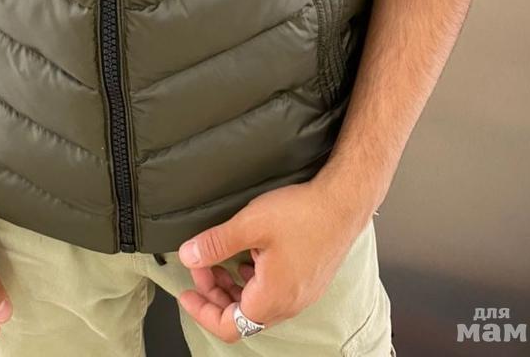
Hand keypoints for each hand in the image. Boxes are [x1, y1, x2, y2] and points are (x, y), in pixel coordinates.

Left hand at [175, 176, 371, 343]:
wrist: (344, 203)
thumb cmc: (302, 214)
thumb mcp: (250, 224)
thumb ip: (216, 244)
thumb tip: (188, 256)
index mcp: (271, 299)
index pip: (228, 326)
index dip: (202, 311)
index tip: (186, 291)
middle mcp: (288, 304)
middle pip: (242, 317)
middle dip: (215, 295)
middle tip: (201, 267)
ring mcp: (301, 294)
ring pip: (258, 305)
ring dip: (234, 288)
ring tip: (219, 261)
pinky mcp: (309, 280)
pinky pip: (274, 292)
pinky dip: (253, 281)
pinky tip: (248, 258)